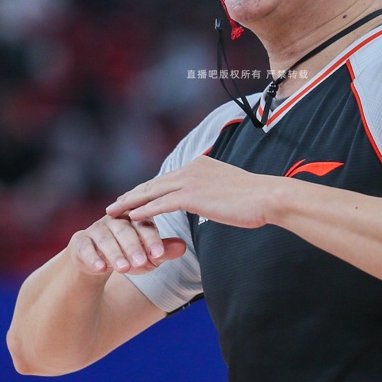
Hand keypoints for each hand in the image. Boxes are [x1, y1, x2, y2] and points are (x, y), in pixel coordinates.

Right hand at [66, 214, 185, 275]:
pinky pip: (86, 248)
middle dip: (134, 247)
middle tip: (142, 262)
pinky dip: (93, 258)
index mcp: (134, 217)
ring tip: (124, 268)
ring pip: (106, 239)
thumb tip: (182, 247)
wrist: (96, 261)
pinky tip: (100, 268)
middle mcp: (115, 219)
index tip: (159, 254)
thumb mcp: (147, 254)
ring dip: (115, 254)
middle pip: (125, 230)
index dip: (152, 239)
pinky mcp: (80, 241)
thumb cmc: (129, 254)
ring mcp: (96, 229)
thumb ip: (162, 251)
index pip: (144, 224)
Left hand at [105, 155, 275, 228]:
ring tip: (114, 212)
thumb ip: (212, 192)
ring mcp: (191, 180)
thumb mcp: (229, 190)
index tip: (132, 198)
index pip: (166, 179)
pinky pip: (161, 204)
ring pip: (152, 192)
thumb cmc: (254, 199)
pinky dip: (144, 211)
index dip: (147, 189)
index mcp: (200, 164)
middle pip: (154, 183)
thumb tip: (208, 202)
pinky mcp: (192, 195)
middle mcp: (192, 168)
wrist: (267, 197)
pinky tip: (131, 218)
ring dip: (130, 203)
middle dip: (132, 195)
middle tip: (114, 205)